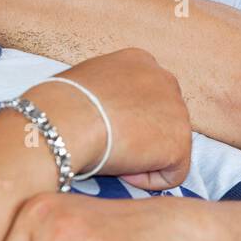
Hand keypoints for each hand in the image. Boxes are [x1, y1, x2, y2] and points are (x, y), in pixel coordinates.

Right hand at [25, 48, 191, 191]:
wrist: (67, 118)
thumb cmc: (60, 104)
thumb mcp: (84, 82)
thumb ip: (103, 91)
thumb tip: (95, 111)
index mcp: (139, 60)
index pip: (144, 95)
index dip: (125, 119)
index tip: (102, 130)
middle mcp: (164, 78)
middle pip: (161, 119)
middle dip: (139, 137)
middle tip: (108, 147)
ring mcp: (177, 109)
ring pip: (166, 146)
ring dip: (141, 158)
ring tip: (111, 157)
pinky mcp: (181, 141)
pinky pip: (171, 173)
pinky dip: (147, 180)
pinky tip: (122, 171)